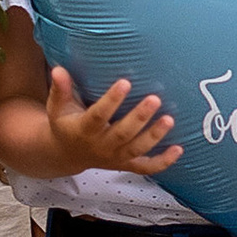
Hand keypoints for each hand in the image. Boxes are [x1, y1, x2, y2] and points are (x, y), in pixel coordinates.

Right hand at [48, 65, 182, 176]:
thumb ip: (60, 89)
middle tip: (154, 98)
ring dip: (154, 136)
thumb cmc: (66, 124)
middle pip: (122, 134)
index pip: (98, 115)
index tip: (125, 82)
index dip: (111, 100)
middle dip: (139, 117)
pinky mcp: (126, 164)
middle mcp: (101, 146)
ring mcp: (115, 157)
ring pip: (137, 149)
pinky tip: (179, 150)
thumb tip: (58, 70)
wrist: (67, 154)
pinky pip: (146, 166)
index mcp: (84, 130)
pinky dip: (163, 162)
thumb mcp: (57, 107)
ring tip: (169, 120)